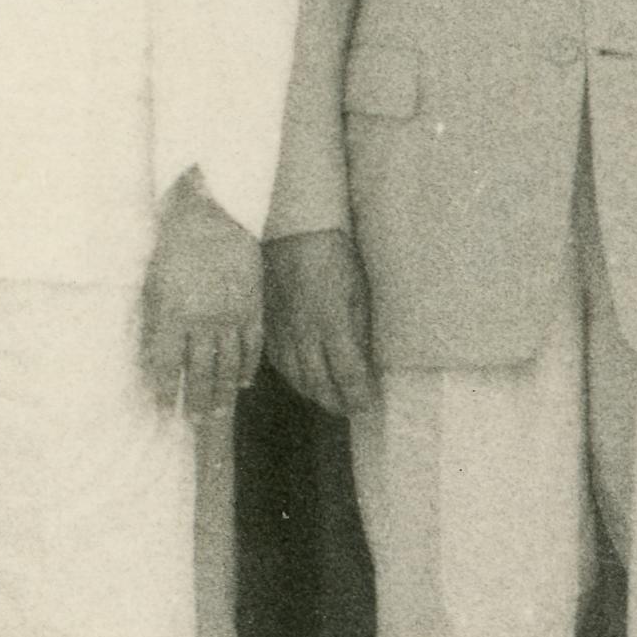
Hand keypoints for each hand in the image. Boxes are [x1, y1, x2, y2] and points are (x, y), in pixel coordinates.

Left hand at [137, 184, 262, 412]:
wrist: (214, 214)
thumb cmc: (174, 244)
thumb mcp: (152, 281)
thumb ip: (154, 320)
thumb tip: (152, 355)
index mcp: (173, 314)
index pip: (168, 365)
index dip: (165, 390)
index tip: (163, 408)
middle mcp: (203, 321)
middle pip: (201, 372)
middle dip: (196, 401)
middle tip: (194, 421)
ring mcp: (231, 317)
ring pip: (228, 366)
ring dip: (222, 392)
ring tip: (217, 412)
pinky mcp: (253, 308)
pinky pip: (252, 347)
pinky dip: (248, 367)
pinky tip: (243, 382)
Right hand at [256, 227, 378, 425]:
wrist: (293, 228)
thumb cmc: (335, 255)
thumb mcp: (358, 291)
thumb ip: (358, 330)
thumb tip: (363, 362)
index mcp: (331, 323)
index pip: (347, 374)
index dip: (359, 396)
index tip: (368, 406)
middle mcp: (303, 333)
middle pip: (318, 384)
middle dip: (337, 402)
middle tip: (351, 408)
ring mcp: (281, 330)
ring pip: (295, 376)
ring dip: (315, 393)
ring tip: (330, 398)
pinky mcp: (267, 323)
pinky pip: (277, 360)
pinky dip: (293, 375)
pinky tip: (304, 377)